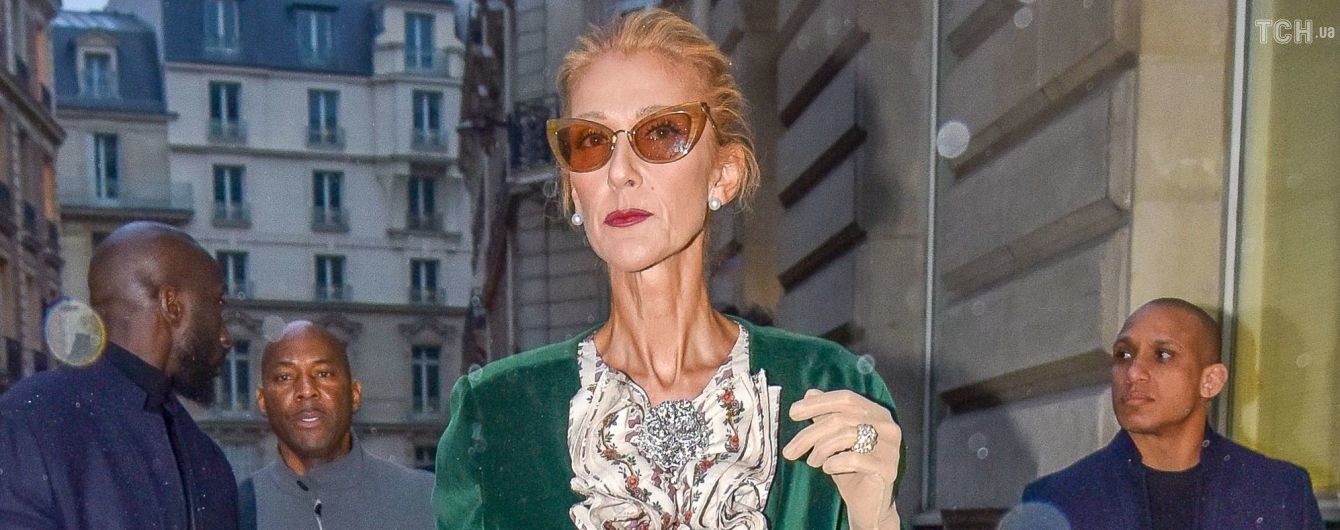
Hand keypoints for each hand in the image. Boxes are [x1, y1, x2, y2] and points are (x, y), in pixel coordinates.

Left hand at [782, 389, 900, 529]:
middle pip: (841, 418)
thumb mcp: (834, 440)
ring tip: (811, 462)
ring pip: (846, 435)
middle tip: (790, 450)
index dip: (819, 403)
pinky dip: (834, 462)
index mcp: (877, 413)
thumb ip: (826, 416)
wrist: (867, 505)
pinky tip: (828, 468)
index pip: (846, 398)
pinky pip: (854, 459)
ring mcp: (890, 447)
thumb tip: (810, 393)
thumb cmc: (851, 471)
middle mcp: (888, 426)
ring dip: (820, 449)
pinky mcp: (888, 468)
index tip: (793, 413)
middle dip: (810, 433)